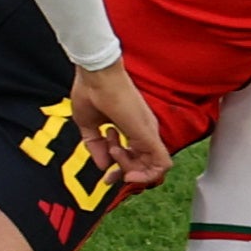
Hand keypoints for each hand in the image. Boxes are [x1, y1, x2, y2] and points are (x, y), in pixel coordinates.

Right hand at [64, 63, 172, 193]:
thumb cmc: (90, 91)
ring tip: (113, 149)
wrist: (95, 74)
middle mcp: (144, 131)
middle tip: (109, 174)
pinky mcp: (149, 134)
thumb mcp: (89, 127)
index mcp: (132, 128)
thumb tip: (104, 166)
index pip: (137, 159)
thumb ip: (96, 147)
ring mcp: (149, 132)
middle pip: (146, 166)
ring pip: (154, 168)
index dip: (121, 172)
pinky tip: (127, 171)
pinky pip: (161, 165)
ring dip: (130, 170)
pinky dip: (146, 175)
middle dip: (125, 174)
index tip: (106, 176)